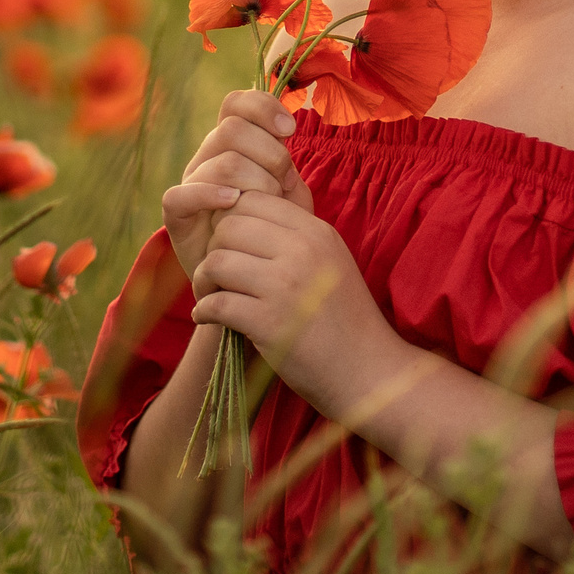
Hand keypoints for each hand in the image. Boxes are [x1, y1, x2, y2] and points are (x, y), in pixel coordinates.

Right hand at [162, 89, 312, 287]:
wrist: (252, 278)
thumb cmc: (273, 231)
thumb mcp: (289, 194)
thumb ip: (285, 162)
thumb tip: (285, 127)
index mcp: (233, 144)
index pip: (236, 104)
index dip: (262, 106)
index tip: (290, 130)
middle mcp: (208, 157)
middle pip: (232, 129)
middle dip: (270, 154)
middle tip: (284, 183)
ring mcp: (190, 183)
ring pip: (220, 161)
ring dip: (256, 181)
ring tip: (269, 204)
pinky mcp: (176, 214)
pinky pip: (183, 194)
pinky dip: (210, 194)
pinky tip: (233, 202)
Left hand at [188, 191, 405, 419]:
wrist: (369, 373)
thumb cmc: (344, 320)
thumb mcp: (330, 262)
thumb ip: (294, 237)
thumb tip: (242, 211)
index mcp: (316, 232)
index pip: (253, 199)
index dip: (230, 220)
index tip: (231, 246)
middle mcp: (302, 252)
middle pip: (228, 227)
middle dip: (213, 249)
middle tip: (215, 274)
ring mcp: (285, 286)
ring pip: (217, 262)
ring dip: (204, 282)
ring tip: (210, 296)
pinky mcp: (269, 322)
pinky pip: (216, 303)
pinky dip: (204, 312)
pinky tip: (209, 318)